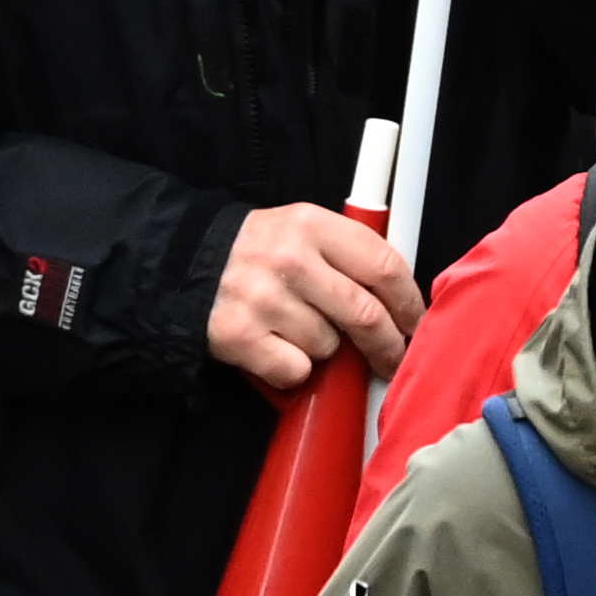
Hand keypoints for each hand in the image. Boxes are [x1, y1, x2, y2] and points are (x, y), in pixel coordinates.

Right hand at [211, 199, 423, 390]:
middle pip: (366, 315)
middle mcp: (289, 259)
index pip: (385, 266)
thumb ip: (349, 255)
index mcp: (312, 225)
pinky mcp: (240, 336)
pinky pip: (295, 370)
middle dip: (388, 345)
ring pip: (329, 346)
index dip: (409, 302)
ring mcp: (262, 299)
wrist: (180, 265)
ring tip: (299, 330)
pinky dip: (293, 369)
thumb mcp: (302, 232)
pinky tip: (276, 347)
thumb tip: (402, 302)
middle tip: (392, 357)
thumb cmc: (256, 253)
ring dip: (325, 350)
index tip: (416, 323)